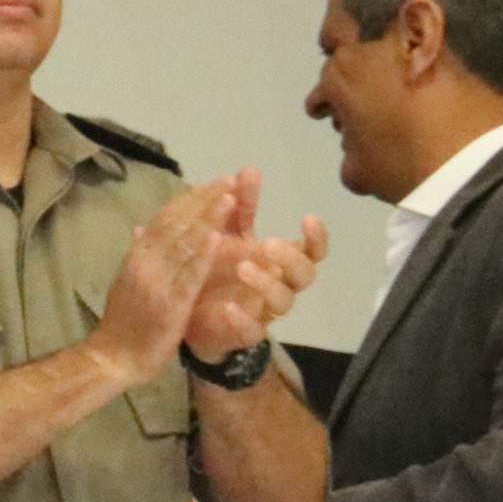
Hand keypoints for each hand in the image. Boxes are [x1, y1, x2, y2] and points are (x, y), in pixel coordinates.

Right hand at [91, 179, 233, 383]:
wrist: (112, 358)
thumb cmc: (123, 323)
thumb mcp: (127, 283)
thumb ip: (139, 256)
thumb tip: (142, 229)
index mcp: (136, 257)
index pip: (163, 220)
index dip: (187, 200)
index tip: (208, 184)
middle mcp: (144, 262)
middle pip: (175, 224)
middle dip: (202, 201)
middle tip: (226, 179)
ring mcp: (156, 281)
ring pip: (184, 242)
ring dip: (207, 218)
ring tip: (229, 196)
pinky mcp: (170, 303)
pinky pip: (189, 274)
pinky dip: (203, 254)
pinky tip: (219, 237)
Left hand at [181, 168, 325, 359]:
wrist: (185, 313)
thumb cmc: (216, 268)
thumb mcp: (225, 232)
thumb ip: (239, 205)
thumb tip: (248, 169)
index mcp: (277, 260)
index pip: (312, 250)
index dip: (317, 237)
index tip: (308, 218)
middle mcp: (278, 284)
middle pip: (305, 275)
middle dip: (291, 258)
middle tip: (267, 244)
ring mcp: (263, 310)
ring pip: (284, 301)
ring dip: (267, 283)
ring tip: (242, 267)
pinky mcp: (244, 332)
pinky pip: (253, 330)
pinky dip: (245, 319)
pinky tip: (230, 307)